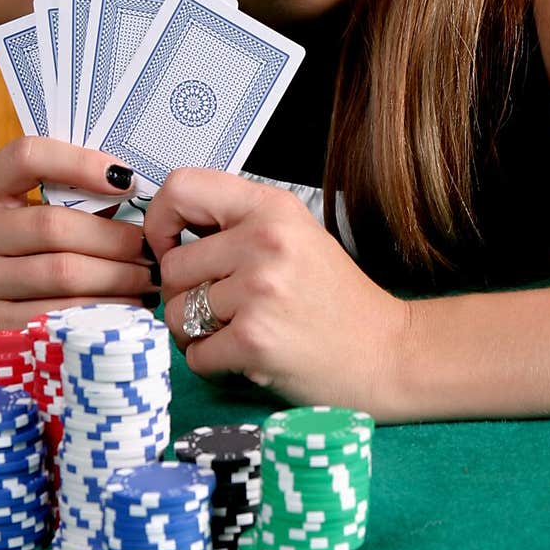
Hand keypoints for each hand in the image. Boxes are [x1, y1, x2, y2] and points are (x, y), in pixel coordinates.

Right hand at [0, 136, 157, 335]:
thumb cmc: (5, 252)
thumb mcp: (17, 212)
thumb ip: (64, 198)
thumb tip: (133, 197)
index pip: (27, 157)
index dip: (80, 162)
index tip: (127, 180)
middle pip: (54, 225)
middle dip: (115, 238)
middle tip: (150, 248)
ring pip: (63, 273)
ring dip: (118, 277)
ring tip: (147, 278)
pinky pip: (59, 314)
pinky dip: (100, 310)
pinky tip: (125, 306)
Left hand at [144, 169, 408, 419]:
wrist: (388, 353)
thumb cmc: (336, 300)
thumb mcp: (295, 236)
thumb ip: (238, 225)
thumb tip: (169, 231)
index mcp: (272, 208)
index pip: (181, 187)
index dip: (161, 221)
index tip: (172, 246)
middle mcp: (265, 241)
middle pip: (172, 265)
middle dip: (185, 295)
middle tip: (222, 309)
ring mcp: (260, 290)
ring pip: (177, 312)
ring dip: (196, 332)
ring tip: (237, 331)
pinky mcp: (255, 340)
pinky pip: (195, 353)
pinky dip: (211, 362)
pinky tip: (244, 355)